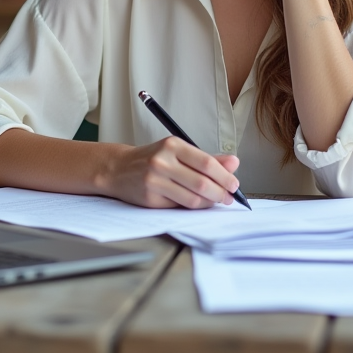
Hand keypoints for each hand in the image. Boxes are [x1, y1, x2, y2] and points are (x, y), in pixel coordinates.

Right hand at [98, 137, 240, 208]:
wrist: (118, 168)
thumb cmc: (152, 159)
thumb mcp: (177, 152)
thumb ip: (206, 158)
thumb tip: (234, 163)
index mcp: (172, 145)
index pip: (206, 163)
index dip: (224, 176)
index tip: (234, 184)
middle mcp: (162, 161)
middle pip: (202, 182)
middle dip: (220, 193)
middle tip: (228, 197)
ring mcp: (154, 181)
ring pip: (192, 198)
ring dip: (209, 203)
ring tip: (215, 201)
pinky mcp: (150, 198)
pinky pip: (179, 206)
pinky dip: (193, 207)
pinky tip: (198, 203)